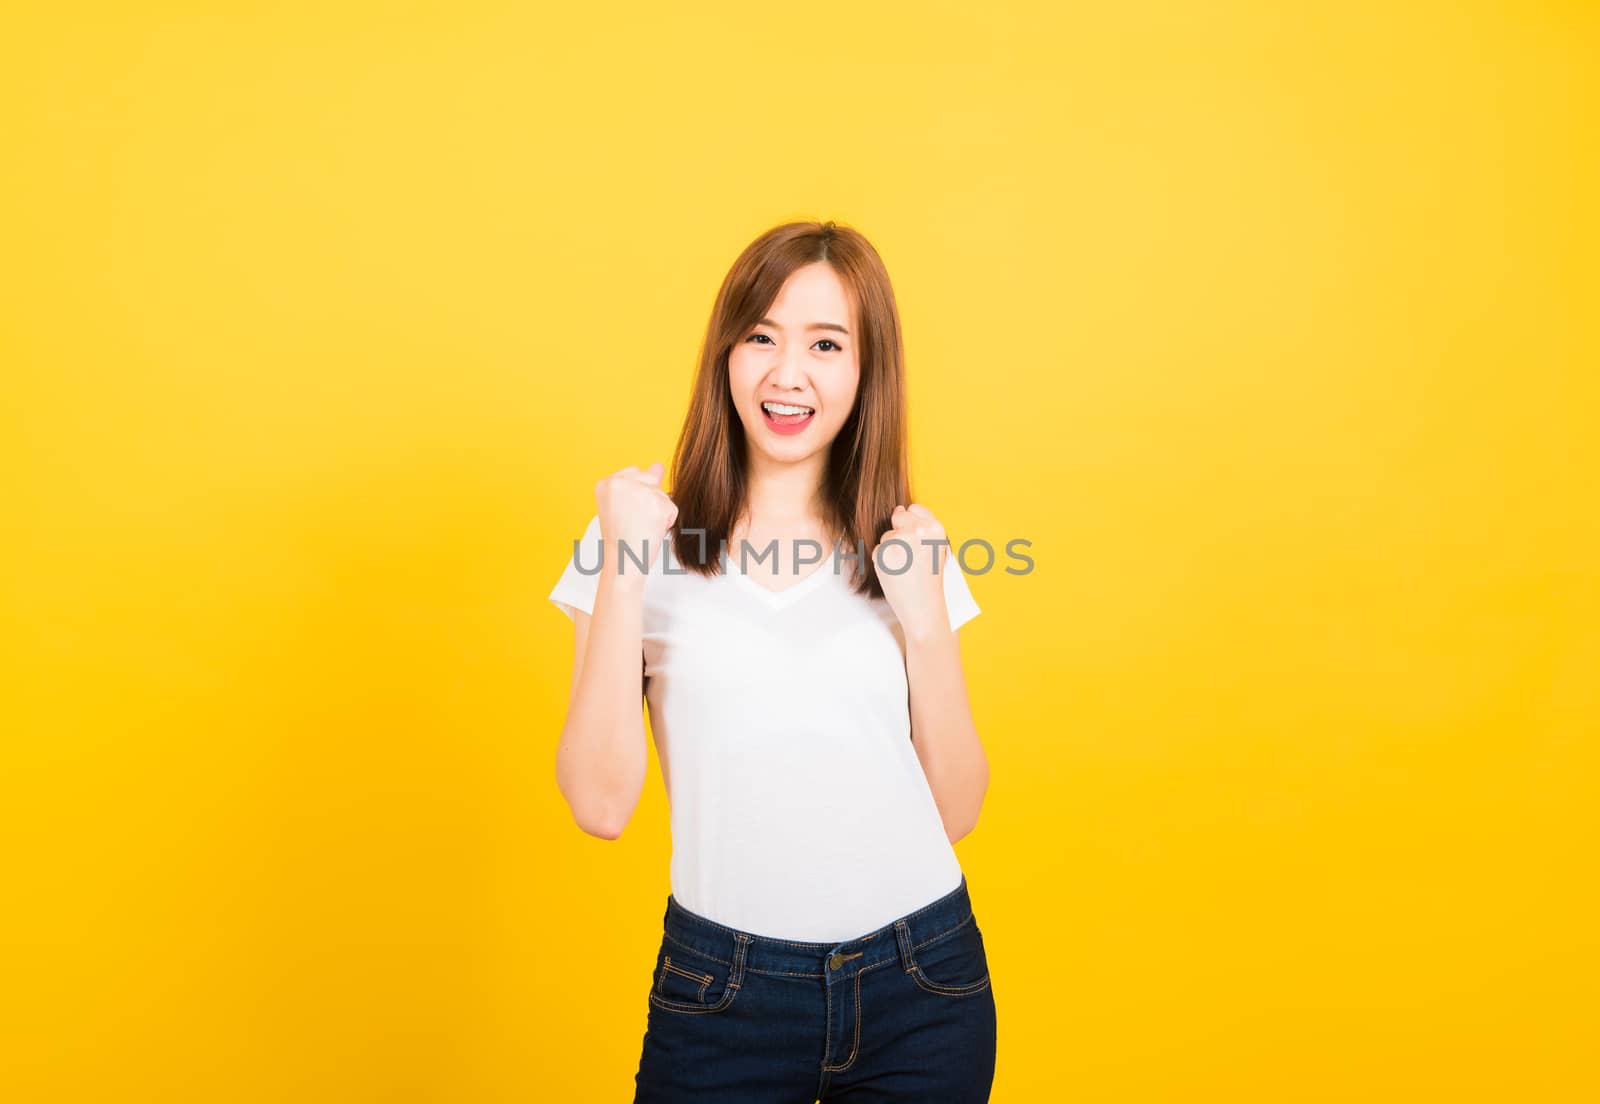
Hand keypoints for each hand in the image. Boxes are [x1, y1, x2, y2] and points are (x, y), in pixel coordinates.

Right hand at [595, 462, 678, 574]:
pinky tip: (652, 531)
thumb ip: (639, 483)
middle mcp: (620, 483)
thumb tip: (658, 466)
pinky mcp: (658, 504)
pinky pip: (672, 508)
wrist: (623, 563)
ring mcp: (640, 492)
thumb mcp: (622, 506)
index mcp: (606, 483)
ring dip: (659, 512)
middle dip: (650, 500)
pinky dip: (667, 522)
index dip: (637, 494)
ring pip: (663, 495)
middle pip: (651, 480)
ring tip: (642, 528)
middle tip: (635, 522)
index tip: (629, 513)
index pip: (635, 473)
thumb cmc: (622, 539)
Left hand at [872, 503, 952, 636]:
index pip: (914, 508)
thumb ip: (921, 526)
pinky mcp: (883, 552)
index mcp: (936, 527)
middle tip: (911, 557)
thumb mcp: (936, 547)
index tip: (918, 542)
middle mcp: (919, 530)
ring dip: (890, 549)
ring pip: (886, 535)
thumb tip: (898, 508)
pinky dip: (882, 561)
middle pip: (898, 516)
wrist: (923, 607)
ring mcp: (900, 540)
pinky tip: (895, 573)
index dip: (912, 525)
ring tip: (905, 567)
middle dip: (900, 533)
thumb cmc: (929, 578)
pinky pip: (877, 549)